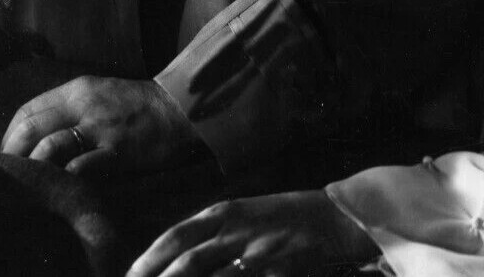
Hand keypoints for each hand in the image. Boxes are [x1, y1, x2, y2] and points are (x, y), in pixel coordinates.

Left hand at [0, 76, 210, 176]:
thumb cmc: (137, 106)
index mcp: (77, 90)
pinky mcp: (118, 151)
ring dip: (36, 170)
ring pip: (49, 148)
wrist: (182, 108)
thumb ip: (69, 109)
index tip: (12, 158)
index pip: (26, 111)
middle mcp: (84, 104)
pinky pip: (81, 167)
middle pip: (29, 129)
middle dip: (14, 157)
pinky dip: (66, 179)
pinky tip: (65, 186)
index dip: (10, 137)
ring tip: (36, 185)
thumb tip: (34, 135)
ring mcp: (101, 128)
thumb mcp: (100, 94)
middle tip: (17, 176)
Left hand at [126, 190, 376, 275]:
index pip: (175, 236)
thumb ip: (211, 233)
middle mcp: (237, 230)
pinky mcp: (277, 272)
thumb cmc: (284, 218)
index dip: (148, 260)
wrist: (335, 219)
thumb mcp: (244, 214)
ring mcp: (257, 253)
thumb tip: (173, 260)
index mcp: (225, 212)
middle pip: (186, 262)